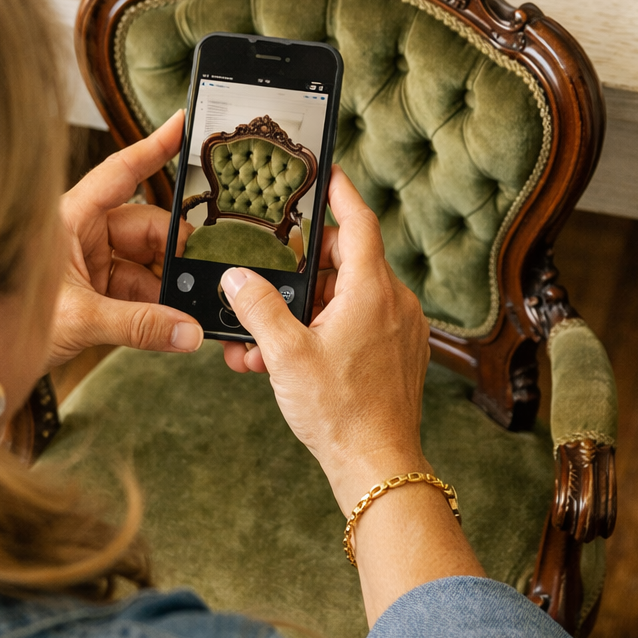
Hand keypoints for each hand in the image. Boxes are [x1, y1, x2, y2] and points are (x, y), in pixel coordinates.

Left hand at [49, 111, 202, 365]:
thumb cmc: (5, 326)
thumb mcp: (79, 319)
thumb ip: (138, 324)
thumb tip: (187, 330)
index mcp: (70, 218)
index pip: (120, 173)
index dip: (154, 147)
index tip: (183, 123)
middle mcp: (83, 233)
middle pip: (145, 225)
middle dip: (173, 249)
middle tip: (197, 274)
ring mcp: (91, 262)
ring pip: (147, 260)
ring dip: (166, 283)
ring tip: (183, 307)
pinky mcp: (97, 291)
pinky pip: (139, 288)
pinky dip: (157, 304)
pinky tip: (168, 322)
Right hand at [220, 168, 431, 515]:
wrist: (378, 466)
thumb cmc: (339, 412)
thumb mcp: (285, 355)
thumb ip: (258, 308)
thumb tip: (238, 277)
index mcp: (371, 290)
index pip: (359, 221)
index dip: (340, 191)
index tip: (325, 170)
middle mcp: (393, 302)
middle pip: (347, 260)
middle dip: (305, 266)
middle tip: (272, 272)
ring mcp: (399, 329)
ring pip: (347, 297)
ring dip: (305, 309)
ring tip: (264, 336)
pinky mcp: (396, 353)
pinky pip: (358, 325)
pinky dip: (324, 330)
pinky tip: (286, 358)